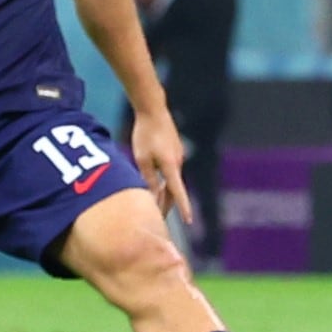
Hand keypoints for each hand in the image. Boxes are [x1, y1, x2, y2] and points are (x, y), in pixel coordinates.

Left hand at [131, 108, 193, 225]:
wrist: (153, 110)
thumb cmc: (145, 134)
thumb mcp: (142, 159)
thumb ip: (148, 178)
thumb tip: (152, 195)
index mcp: (171, 166)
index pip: (178, 192)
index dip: (184, 208)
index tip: (189, 221)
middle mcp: (178, 162)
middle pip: (175, 190)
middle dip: (168, 205)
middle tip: (159, 220)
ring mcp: (178, 156)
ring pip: (172, 180)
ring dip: (165, 193)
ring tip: (155, 205)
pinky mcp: (174, 151)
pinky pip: (171, 172)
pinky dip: (165, 182)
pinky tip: (157, 185)